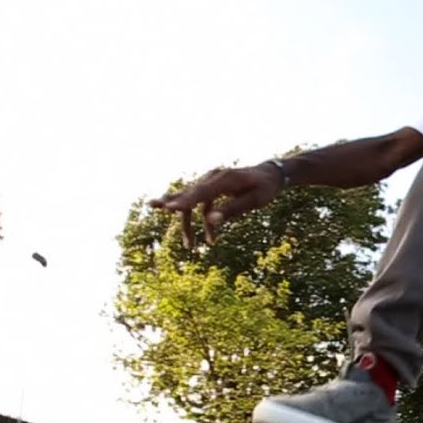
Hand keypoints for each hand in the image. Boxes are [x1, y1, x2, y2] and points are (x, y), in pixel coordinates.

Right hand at [148, 163, 283, 246]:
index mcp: (225, 179)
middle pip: (189, 192)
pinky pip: (200, 205)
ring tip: (190, 246)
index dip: (184, 201)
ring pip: (191, 201)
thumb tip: (213, 220)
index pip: (201, 192)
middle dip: (172, 202)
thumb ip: (233, 209)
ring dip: (189, 224)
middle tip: (152, 204)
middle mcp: (213, 177)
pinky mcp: (211, 188)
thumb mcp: (254, 201)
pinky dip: (203, 222)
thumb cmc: (264, 189)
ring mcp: (211, 181)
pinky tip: (210, 240)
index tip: (168, 207)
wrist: (270, 175)